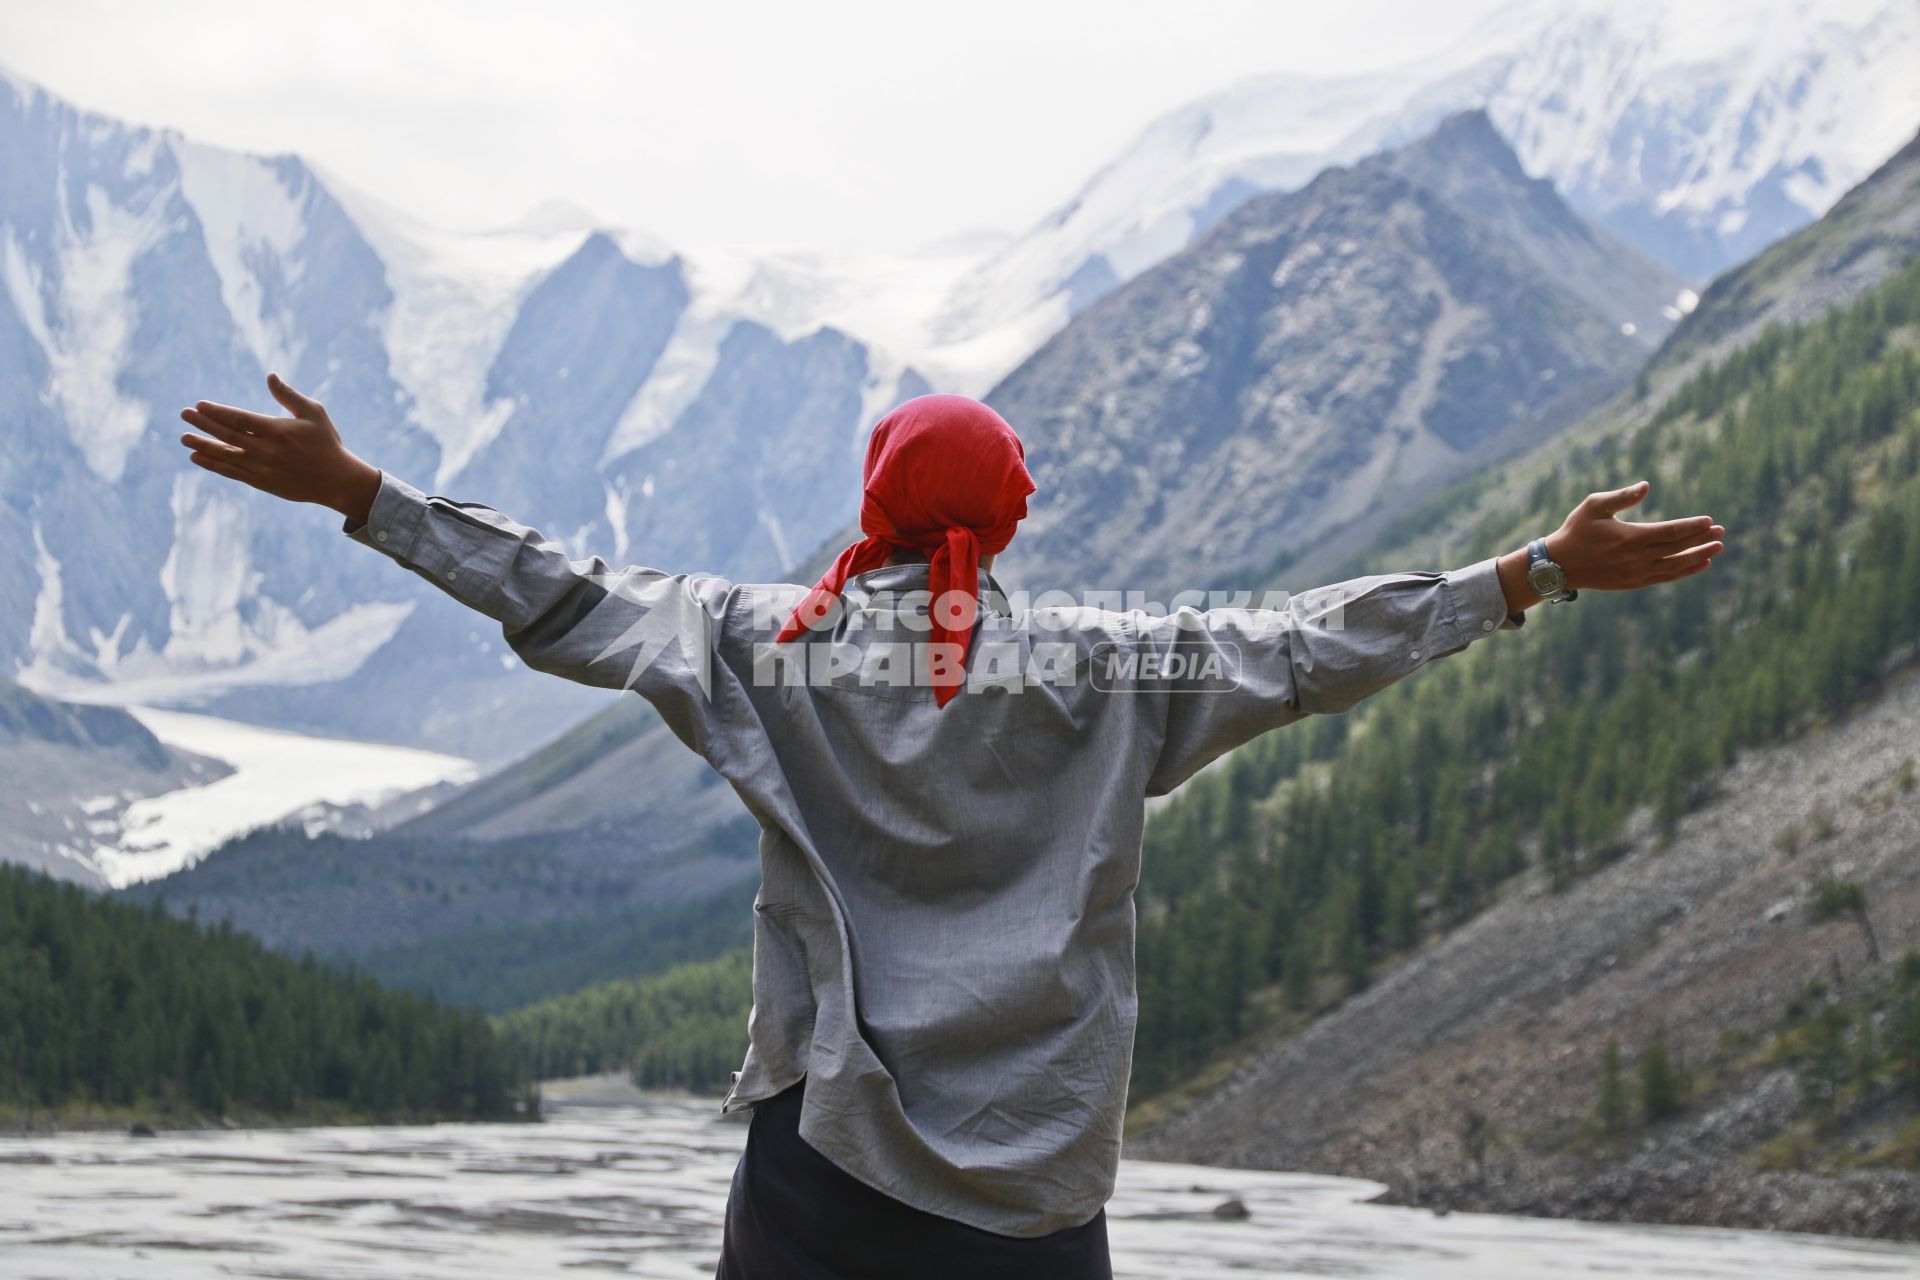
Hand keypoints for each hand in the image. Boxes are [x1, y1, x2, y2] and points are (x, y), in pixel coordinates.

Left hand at [178, 373, 381, 523]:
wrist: (337, 481)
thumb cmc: (326, 443)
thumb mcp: (314, 413)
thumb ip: (288, 395)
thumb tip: (269, 376)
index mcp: (278, 430)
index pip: (239, 419)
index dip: (217, 412)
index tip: (199, 405)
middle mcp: (266, 450)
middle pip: (227, 435)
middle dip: (203, 424)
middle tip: (184, 414)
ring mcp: (262, 468)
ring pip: (225, 455)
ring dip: (202, 446)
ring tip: (184, 438)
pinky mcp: (262, 483)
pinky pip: (232, 473)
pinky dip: (213, 465)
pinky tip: (198, 457)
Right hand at [1497, 480, 1725, 613]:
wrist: (1559, 565)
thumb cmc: (1576, 531)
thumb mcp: (1594, 506)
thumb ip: (1622, 496)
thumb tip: (1646, 486)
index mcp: (1631, 537)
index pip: (1671, 531)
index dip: (1692, 526)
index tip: (1709, 521)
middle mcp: (1638, 558)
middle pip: (1678, 548)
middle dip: (1701, 539)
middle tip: (1721, 532)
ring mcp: (1637, 573)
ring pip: (1676, 565)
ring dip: (1698, 556)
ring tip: (1717, 549)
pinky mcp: (1634, 582)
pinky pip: (1666, 577)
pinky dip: (1684, 571)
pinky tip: (1699, 564)